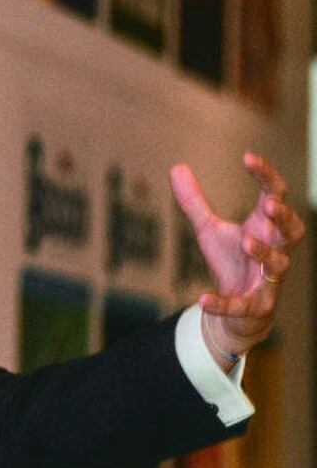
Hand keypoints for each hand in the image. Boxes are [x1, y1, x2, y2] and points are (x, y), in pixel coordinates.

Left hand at [170, 152, 304, 368]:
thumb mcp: (208, 229)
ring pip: (279, 265)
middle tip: (269, 204)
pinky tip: (202, 299)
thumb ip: (194, 201)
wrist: (237, 311)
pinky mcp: (256, 306)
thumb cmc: (231, 262)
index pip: (274, 195)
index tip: (247, 156)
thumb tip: (176, 166)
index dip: (266, 176)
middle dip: (284, 217)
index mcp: (264, 228)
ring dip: (264, 253)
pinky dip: (224, 303)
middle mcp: (274, 250)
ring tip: (246, 241)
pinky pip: (244, 305)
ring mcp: (268, 280)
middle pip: (292, 230)